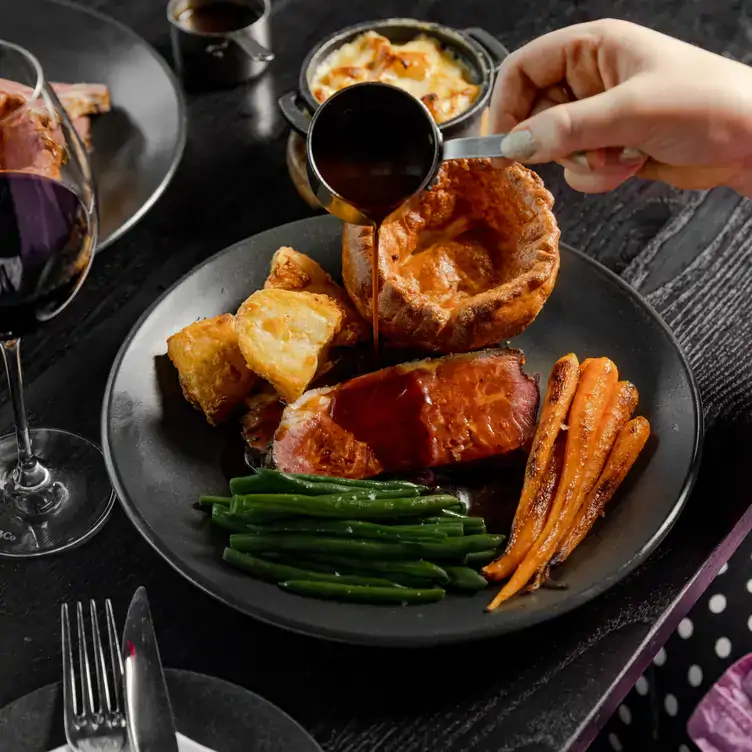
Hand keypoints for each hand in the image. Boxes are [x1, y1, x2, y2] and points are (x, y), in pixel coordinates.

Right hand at [491, 19, 751, 195]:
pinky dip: (598, 175)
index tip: (503, 145)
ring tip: (621, 156)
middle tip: (575, 152)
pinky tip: (631, 166)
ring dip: (582, 162)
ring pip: (555, 146)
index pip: (523, 69)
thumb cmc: (705, 106)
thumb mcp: (631, 111)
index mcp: (592, 48)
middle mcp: (589, 79)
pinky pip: (579, 167)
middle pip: (534, 113)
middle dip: (553, 142)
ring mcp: (599, 115)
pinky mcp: (611, 145)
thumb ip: (568, 127)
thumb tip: (513, 146)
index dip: (507, 105)